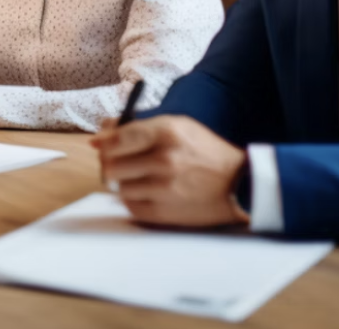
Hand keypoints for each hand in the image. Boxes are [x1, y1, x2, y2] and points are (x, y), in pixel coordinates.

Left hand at [90, 115, 248, 226]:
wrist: (240, 184)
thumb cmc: (205, 151)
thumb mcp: (178, 126)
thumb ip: (139, 127)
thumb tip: (101, 134)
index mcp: (166, 132)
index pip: (117, 138)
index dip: (103, 142)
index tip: (98, 145)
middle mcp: (163, 160)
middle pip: (110, 165)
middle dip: (110, 163)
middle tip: (119, 162)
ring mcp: (163, 188)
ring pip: (118, 187)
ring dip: (124, 182)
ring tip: (142, 177)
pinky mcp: (164, 213)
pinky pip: (130, 206)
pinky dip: (134, 199)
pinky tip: (149, 192)